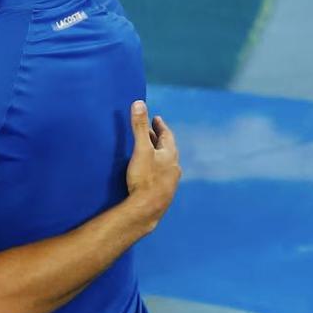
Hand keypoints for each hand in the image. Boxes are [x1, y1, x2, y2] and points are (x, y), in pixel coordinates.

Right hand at [125, 101, 180, 230]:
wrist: (148, 209)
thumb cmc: (145, 178)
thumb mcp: (140, 149)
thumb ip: (139, 127)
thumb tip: (139, 103)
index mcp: (170, 155)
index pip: (167, 136)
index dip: (161, 126)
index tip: (156, 118)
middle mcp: (174, 167)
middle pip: (167, 149)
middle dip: (158, 139)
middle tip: (150, 131)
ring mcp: (170, 182)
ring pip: (166, 163)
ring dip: (158, 155)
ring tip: (149, 151)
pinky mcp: (164, 193)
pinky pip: (162, 175)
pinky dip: (156, 169)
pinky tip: (149, 174)